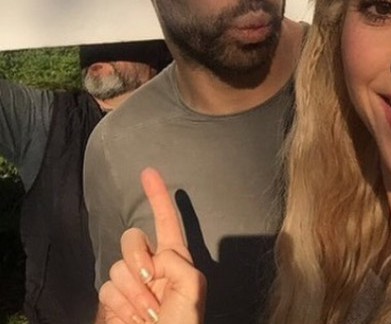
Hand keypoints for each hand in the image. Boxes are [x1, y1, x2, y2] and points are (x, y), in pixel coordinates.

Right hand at [99, 168, 206, 322]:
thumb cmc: (184, 322)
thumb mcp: (193, 287)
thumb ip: (177, 262)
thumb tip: (154, 258)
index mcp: (175, 259)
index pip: (166, 221)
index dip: (157, 196)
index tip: (148, 172)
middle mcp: (152, 266)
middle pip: (131, 239)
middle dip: (137, 257)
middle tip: (151, 283)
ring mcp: (131, 283)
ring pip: (116, 266)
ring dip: (133, 291)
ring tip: (149, 312)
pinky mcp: (113, 300)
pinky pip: (106, 288)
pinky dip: (121, 304)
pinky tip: (134, 317)